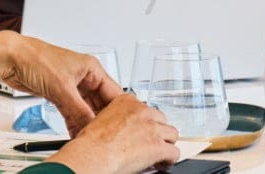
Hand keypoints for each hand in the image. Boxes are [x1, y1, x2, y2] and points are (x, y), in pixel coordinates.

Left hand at [0, 36, 122, 135]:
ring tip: (89, 137)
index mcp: (92, 68)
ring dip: (85, 123)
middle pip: (100, 103)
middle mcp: (84, 76)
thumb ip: (79, 110)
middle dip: (100, 119)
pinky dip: (73, 122)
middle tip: (103, 136)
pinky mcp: (58, 93)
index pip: (114, 93)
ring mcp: (71, 86)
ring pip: (85, 109)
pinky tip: (74, 133)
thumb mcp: (62, 88)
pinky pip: (71, 111)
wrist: (10, 58)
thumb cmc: (36, 59)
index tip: (119, 127)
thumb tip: (90, 126)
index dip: (117, 111)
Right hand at [47, 94, 180, 173]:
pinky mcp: (158, 146)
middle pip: (161, 120)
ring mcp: (152, 128)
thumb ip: (117, 119)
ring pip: (172, 134)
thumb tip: (125, 130)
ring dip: (165, 144)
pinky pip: (174, 153)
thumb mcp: (101, 120)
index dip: (146, 123)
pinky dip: (169, 159)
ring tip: (158, 154)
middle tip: (150, 143)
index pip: (146, 109)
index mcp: (127, 102)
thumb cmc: (91, 143)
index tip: (143, 131)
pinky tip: (162, 163)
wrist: (92, 155)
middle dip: (157, 131)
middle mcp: (142, 111)